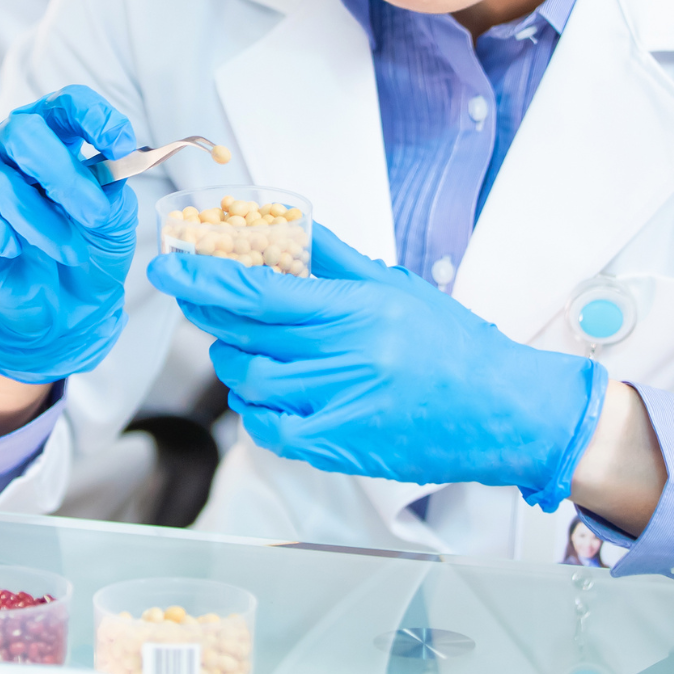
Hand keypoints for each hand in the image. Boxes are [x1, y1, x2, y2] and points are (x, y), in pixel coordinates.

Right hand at [0, 86, 139, 383]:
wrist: (59, 308)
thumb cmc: (86, 249)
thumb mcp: (114, 222)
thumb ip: (114, 192)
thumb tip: (115, 169)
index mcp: (51, 133)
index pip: (66, 104)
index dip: (94, 117)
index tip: (122, 146)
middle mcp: (8, 145)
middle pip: (22, 131)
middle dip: (63, 176)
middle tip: (94, 214)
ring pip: (1, 184)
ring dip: (44, 225)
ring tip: (70, 252)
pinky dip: (0, 236)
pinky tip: (17, 250)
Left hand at [146, 223, 608, 509]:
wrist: (504, 410)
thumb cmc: (452, 346)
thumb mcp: (394, 287)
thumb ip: (334, 258)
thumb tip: (284, 225)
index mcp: (356, 309)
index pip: (259, 290)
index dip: (205, 277)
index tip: (170, 266)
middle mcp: (345, 357)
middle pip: (245, 333)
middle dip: (207, 312)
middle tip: (192, 296)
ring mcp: (341, 406)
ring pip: (251, 381)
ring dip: (232, 361)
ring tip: (240, 348)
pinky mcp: (342, 448)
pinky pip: (270, 430)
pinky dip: (255, 411)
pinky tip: (263, 396)